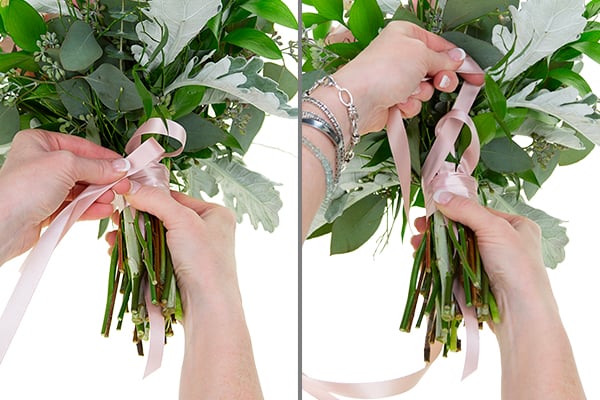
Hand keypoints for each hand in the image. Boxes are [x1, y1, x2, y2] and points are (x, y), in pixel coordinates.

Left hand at [0, 130, 130, 263]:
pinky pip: (75, 206)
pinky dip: (91, 208)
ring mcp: (44, 188)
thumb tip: (120, 166)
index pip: (81, 146)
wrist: (3, 225)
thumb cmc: (23, 188)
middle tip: (123, 185)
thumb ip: (96, 166)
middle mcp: (41, 163)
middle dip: (104, 179)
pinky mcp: (47, 210)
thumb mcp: (66, 165)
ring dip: (99, 195)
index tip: (125, 166)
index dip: (105, 157)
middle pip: (83, 168)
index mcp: (40, 143)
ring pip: (81, 189)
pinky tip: (104, 210)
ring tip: (113, 199)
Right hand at [122, 186, 262, 398]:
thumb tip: (129, 186)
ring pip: (154, 238)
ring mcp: (192, 253)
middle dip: (137, 219)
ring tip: (113, 237)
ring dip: (132, 237)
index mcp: (214, 214)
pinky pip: (153, 256)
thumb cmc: (204, 260)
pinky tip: (118, 251)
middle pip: (162, 217)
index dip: (150, 196)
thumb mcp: (182, 220)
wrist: (207, 308)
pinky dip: (136, 253)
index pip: (176, 197)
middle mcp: (206, 231)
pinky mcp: (179, 271)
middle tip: (115, 218)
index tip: (124, 196)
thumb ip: (155, 200)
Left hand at [330, 21, 483, 133]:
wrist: (358, 100)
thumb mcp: (422, 54)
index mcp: (406, 35)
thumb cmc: (383, 69)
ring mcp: (395, 79)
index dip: (458, 60)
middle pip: (435, 69)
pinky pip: (413, 104)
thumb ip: (443, 58)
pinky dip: (408, 105)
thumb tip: (458, 58)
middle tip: (440, 82)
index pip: (440, 45)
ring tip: (407, 92)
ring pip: (425, 89)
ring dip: (421, 93)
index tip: (474, 73)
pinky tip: (397, 103)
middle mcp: (400, 55)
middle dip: (440, 79)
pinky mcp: (392, 100)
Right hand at [426, 193, 584, 398]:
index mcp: (515, 226)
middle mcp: (504, 243)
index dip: (452, 209)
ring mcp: (490, 264)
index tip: (428, 210)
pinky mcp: (477, 281)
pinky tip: (422, 259)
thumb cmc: (516, 266)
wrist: (520, 314)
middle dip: (438, 229)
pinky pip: (454, 267)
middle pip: (462, 230)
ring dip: (434, 245)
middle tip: (417, 228)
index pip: (477, 211)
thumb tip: (439, 195)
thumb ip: (466, 210)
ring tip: (415, 244)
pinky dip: (437, 262)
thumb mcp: (494, 228)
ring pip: (455, 249)